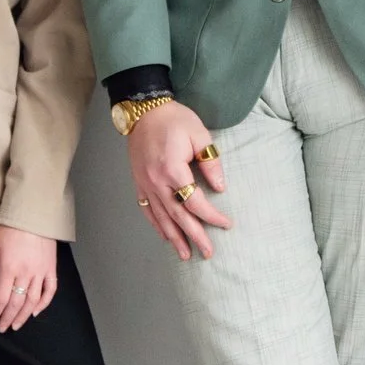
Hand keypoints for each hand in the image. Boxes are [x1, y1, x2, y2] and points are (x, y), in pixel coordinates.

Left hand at [0, 225, 58, 331]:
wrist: (33, 216)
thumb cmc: (9, 231)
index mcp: (8, 268)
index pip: (1, 298)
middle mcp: (25, 273)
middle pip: (16, 303)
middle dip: (8, 318)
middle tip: (2, 328)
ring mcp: (40, 272)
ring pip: (33, 301)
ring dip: (23, 316)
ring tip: (16, 325)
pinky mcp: (51, 269)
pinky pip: (50, 290)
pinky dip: (44, 304)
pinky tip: (35, 312)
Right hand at [127, 101, 230, 260]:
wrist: (143, 110)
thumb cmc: (174, 119)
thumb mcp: (199, 134)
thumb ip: (210, 161)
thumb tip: (220, 187)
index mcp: (173, 169)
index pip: (195, 201)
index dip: (211, 215)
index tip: (226, 224)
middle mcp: (157, 182)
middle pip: (178, 216)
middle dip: (194, 235)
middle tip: (207, 252)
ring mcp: (145, 184)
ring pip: (161, 217)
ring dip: (174, 238)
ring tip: (186, 254)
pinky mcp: (138, 183)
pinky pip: (147, 210)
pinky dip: (157, 225)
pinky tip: (165, 236)